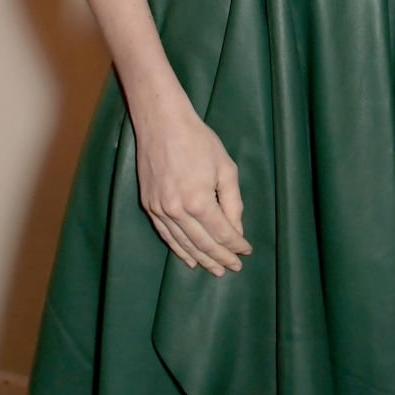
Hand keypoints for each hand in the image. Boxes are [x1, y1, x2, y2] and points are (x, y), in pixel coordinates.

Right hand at [134, 98, 250, 273]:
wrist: (161, 123)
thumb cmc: (199, 141)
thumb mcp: (225, 169)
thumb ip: (233, 202)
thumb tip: (236, 229)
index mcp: (199, 201)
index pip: (222, 234)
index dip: (236, 245)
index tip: (246, 253)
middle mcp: (177, 211)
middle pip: (203, 243)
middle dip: (221, 258)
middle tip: (234, 268)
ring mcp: (160, 210)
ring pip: (183, 244)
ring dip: (201, 259)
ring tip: (215, 270)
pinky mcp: (148, 206)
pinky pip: (166, 235)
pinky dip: (178, 249)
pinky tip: (189, 259)